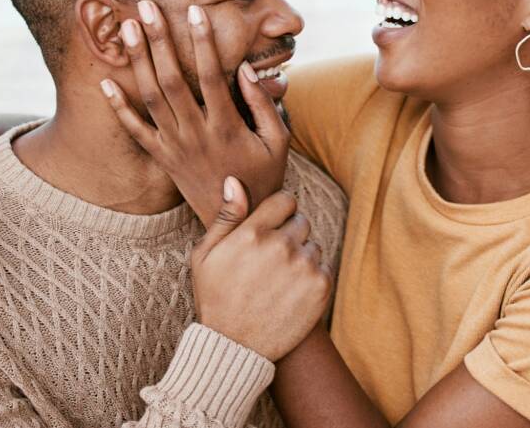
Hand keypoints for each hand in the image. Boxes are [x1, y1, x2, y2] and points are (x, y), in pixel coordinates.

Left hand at [102, 0, 289, 227]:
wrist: (239, 221)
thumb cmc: (264, 176)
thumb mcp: (277, 141)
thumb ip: (263, 104)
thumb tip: (245, 69)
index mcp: (227, 126)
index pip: (211, 75)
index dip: (203, 42)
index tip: (195, 11)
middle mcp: (196, 134)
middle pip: (172, 80)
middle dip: (159, 41)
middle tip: (146, 6)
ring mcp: (175, 147)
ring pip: (151, 98)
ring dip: (138, 61)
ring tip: (128, 28)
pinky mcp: (163, 158)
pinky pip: (135, 131)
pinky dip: (118, 108)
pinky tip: (105, 82)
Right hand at [192, 178, 331, 360]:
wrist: (234, 348)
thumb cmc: (215, 298)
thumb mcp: (205, 255)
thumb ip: (227, 216)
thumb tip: (235, 180)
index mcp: (252, 233)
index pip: (286, 199)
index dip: (278, 213)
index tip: (270, 229)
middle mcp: (281, 245)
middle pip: (301, 220)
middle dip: (289, 233)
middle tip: (271, 260)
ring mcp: (303, 266)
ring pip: (313, 244)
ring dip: (301, 255)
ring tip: (279, 279)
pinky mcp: (321, 287)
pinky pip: (324, 266)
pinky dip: (312, 276)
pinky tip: (291, 292)